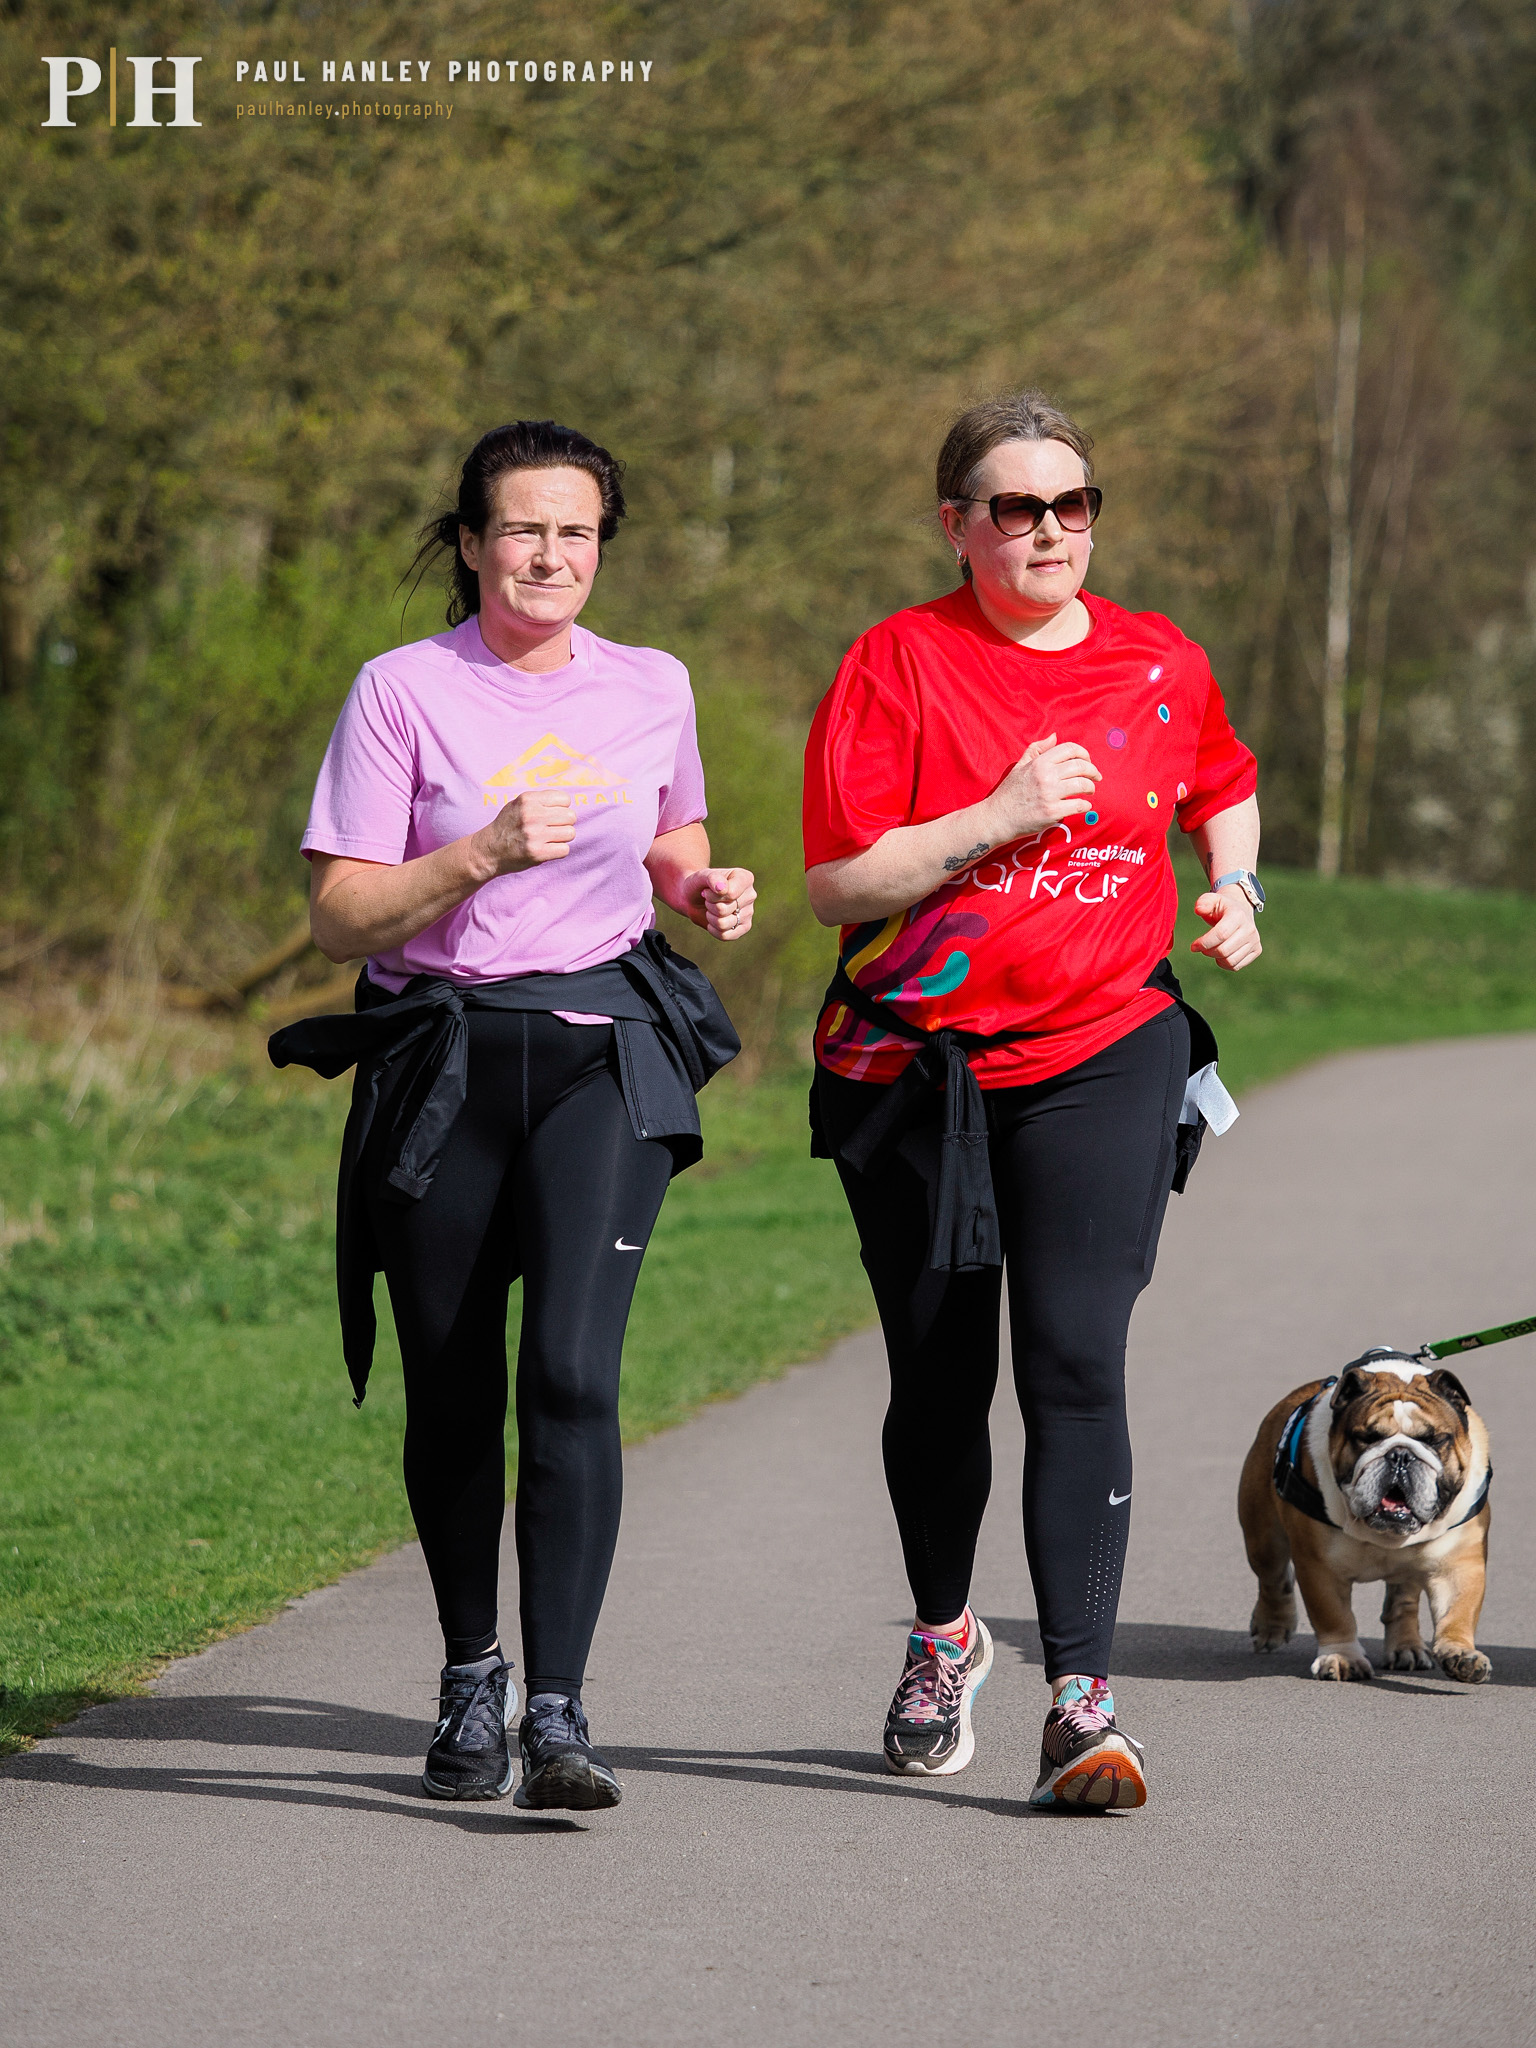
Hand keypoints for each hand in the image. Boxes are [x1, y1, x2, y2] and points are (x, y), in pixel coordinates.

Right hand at [473, 790, 575, 874]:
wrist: (488, 850)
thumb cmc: (507, 826)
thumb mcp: (518, 804)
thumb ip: (540, 800)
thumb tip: (567, 802)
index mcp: (528, 799)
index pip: (565, 799)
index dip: (562, 808)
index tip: (552, 815)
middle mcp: (531, 815)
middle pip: (571, 816)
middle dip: (564, 823)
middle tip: (552, 829)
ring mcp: (534, 835)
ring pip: (570, 833)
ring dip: (562, 838)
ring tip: (549, 839)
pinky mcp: (537, 853)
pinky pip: (565, 850)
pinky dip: (558, 851)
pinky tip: (547, 849)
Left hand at [688, 865, 755, 941]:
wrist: (693, 898)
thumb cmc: (699, 884)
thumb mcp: (702, 876)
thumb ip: (713, 878)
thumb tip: (722, 889)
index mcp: (745, 878)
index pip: (731, 894)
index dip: (712, 896)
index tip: (707, 890)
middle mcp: (750, 895)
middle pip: (725, 910)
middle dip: (709, 906)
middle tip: (708, 900)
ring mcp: (749, 912)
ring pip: (723, 924)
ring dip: (710, 917)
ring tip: (711, 909)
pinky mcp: (744, 927)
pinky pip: (725, 935)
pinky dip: (713, 929)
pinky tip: (713, 921)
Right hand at [984, 735, 1100, 841]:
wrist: (998, 817)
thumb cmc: (1010, 792)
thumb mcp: (1019, 766)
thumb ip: (1037, 749)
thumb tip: (1054, 736)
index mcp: (1040, 762)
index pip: (1070, 749)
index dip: (1084, 753)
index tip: (1088, 761)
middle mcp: (1046, 776)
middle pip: (1081, 766)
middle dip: (1093, 771)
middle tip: (1096, 777)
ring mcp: (1050, 795)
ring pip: (1083, 785)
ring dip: (1091, 787)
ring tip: (1090, 791)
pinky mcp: (1052, 812)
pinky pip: (1079, 806)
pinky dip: (1086, 806)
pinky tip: (1084, 806)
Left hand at [1190, 885, 1261, 970]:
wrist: (1241, 910)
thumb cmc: (1222, 907)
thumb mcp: (1212, 900)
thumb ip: (1203, 902)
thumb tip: (1199, 910)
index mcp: (1238, 915)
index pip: (1220, 934)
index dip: (1204, 943)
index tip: (1193, 946)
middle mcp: (1249, 929)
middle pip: (1224, 950)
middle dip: (1208, 951)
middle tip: (1202, 947)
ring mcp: (1255, 941)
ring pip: (1230, 961)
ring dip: (1216, 958)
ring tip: (1212, 949)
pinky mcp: (1257, 950)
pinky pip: (1236, 966)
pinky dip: (1225, 964)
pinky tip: (1221, 954)